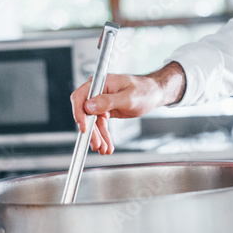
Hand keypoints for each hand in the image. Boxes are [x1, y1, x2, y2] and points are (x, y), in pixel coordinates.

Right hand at [69, 62, 186, 154]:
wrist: (154, 94)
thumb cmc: (144, 91)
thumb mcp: (128, 98)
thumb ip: (107, 101)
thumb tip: (89, 106)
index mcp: (100, 83)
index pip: (80, 97)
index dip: (79, 113)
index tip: (84, 128)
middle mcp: (97, 91)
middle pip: (85, 113)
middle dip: (91, 131)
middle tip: (96, 144)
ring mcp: (100, 101)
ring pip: (93, 122)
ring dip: (98, 137)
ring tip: (103, 148)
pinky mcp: (105, 110)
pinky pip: (100, 125)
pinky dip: (103, 135)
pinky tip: (106, 145)